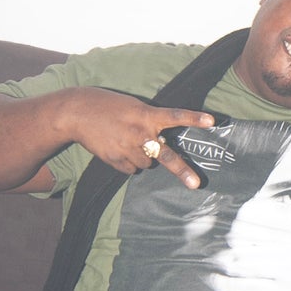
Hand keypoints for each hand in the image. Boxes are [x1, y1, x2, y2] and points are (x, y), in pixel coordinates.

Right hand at [66, 89, 215, 186]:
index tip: (213, 121)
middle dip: (182, 171)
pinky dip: (128, 162)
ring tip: (127, 141)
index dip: (194, 118)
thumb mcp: (132, 107)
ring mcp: (128, 149)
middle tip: (196, 185)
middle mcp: (140, 133)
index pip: (175, 116)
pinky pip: (131, 169)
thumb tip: (158, 146)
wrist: (76, 113)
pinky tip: (117, 148)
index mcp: (146, 115)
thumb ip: (148, 122)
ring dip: (143, 157)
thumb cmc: (107, 106)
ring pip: (147, 163)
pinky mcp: (116, 160)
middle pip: (166, 156)